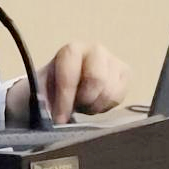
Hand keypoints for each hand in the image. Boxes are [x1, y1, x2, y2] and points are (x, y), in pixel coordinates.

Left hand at [6, 42, 129, 124]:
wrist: (68, 81)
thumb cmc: (54, 85)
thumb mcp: (43, 90)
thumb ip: (45, 101)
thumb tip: (54, 117)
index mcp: (71, 50)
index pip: (70, 75)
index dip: (65, 100)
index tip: (60, 119)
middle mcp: (95, 49)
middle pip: (96, 80)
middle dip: (84, 101)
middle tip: (75, 108)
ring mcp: (113, 60)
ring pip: (109, 92)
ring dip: (94, 105)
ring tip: (83, 104)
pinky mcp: (125, 73)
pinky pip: (119, 97)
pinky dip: (105, 106)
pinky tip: (95, 102)